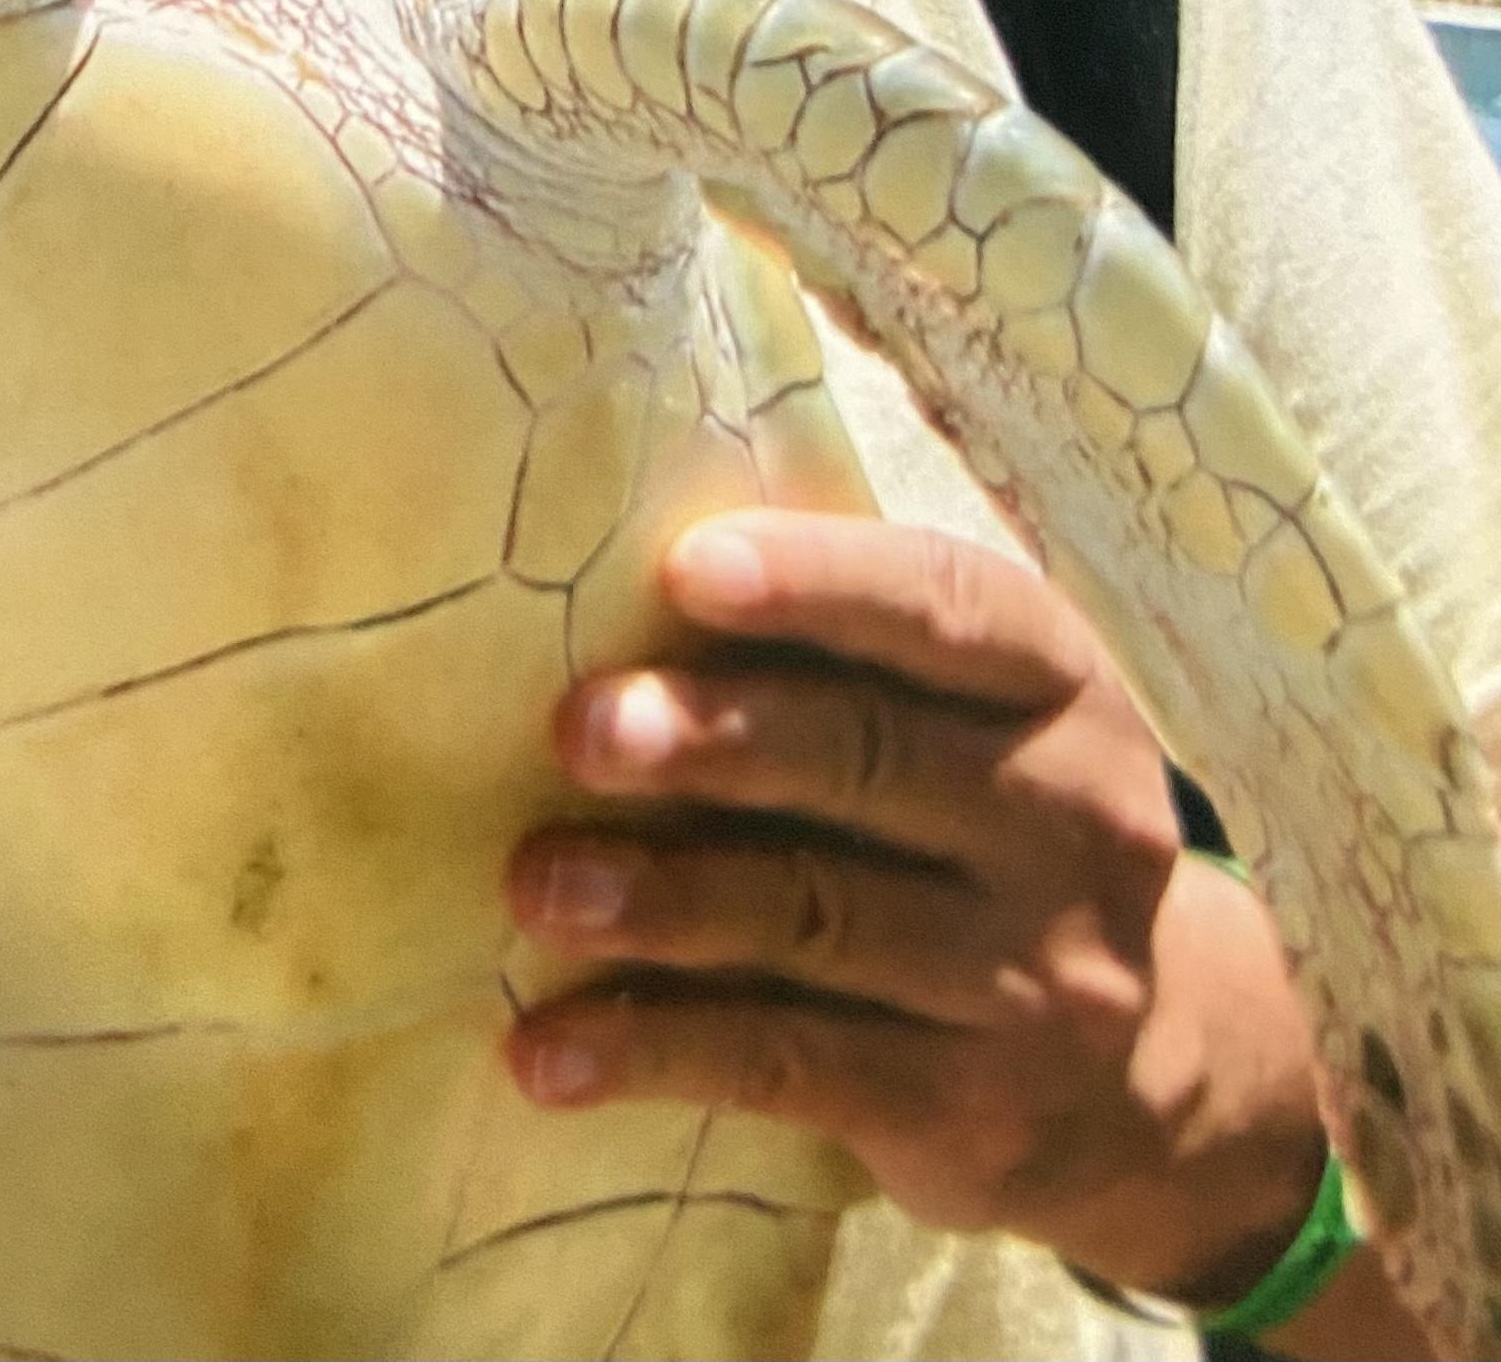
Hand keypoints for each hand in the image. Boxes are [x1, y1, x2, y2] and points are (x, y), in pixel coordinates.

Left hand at [502, 509, 1330, 1307]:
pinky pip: (790, 1066)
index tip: (685, 567)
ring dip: (658, 899)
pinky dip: (654, 1048)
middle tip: (574, 730)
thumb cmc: (967, 822)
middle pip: (869, 757)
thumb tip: (605, 573)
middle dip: (712, 739)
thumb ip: (834, 647)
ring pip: (816, 917)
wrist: (1144, 1077)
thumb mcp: (956, 716)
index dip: (817, 580)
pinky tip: (545, 1048)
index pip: (945, 606)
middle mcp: (1071, 821)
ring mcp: (1035, 978)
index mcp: (1057, 683)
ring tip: (535, 884)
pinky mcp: (973, 1111)